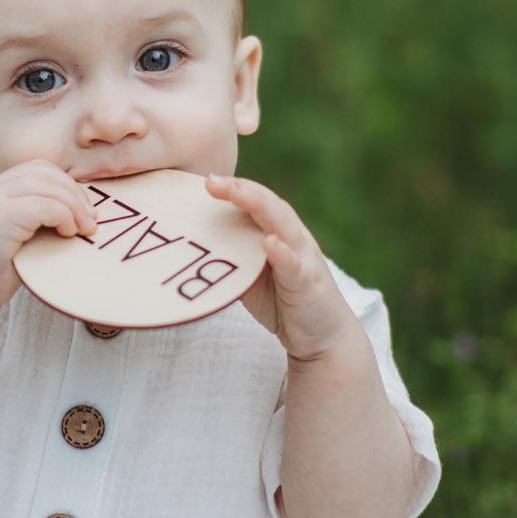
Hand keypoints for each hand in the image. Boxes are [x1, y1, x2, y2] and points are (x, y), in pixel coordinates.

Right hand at [0, 159, 98, 313]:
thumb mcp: (22, 234)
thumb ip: (41, 216)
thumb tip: (83, 210)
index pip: (39, 169)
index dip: (67, 185)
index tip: (83, 210)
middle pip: (46, 172)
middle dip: (75, 194)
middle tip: (91, 220)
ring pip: (49, 187)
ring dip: (75, 207)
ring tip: (85, 230)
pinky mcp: (2, 216)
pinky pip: (47, 206)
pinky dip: (65, 217)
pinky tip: (69, 233)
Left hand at [204, 173, 357, 361]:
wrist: (323, 337)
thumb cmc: (284, 302)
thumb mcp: (252, 276)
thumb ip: (232, 258)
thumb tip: (193, 250)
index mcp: (280, 233)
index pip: (258, 202)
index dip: (235, 188)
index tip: (207, 180)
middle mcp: (295, 239)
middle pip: (270, 205)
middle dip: (242, 190)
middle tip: (212, 181)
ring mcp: (304, 259)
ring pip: (284, 226)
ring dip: (261, 207)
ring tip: (238, 194)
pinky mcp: (309, 284)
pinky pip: (295, 266)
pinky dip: (283, 253)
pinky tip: (270, 243)